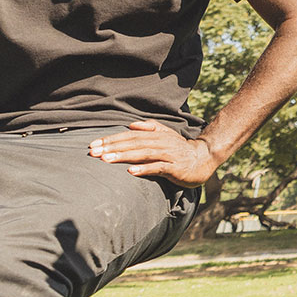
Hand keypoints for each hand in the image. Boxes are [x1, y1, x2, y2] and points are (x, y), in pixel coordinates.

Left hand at [88, 120, 220, 186]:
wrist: (203, 158)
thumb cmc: (179, 149)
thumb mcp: (165, 134)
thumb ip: (150, 127)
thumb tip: (131, 124)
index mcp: (156, 134)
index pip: (130, 135)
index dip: (112, 139)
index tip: (93, 145)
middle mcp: (160, 142)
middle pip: (133, 143)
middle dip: (112, 147)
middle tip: (93, 152)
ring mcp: (168, 155)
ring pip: (143, 154)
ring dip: (124, 156)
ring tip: (106, 160)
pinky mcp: (174, 167)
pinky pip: (157, 168)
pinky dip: (144, 169)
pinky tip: (131, 172)